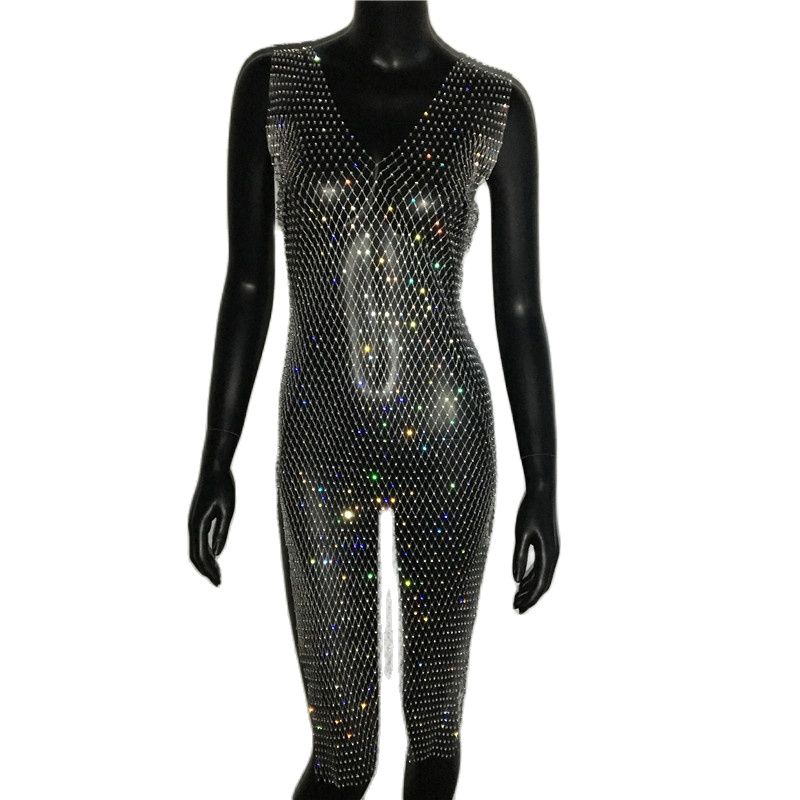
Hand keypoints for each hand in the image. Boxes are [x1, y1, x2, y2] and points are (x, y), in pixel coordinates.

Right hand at [188, 464, 234, 585]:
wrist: (214, 468)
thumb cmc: (223, 486)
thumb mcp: (228, 510)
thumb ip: (222, 531)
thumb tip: (217, 554)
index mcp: (197, 524)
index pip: (201, 554)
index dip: (209, 570)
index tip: (218, 581)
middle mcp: (192, 525)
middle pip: (195, 556)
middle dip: (206, 570)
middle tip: (218, 582)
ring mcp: (193, 522)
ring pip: (195, 549)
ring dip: (205, 563)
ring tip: (217, 574)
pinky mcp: (197, 519)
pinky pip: (198, 540)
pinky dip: (205, 552)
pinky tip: (215, 557)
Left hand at [512, 485, 558, 612]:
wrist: (542, 491)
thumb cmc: (530, 510)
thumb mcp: (521, 534)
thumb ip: (519, 557)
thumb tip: (516, 580)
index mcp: (549, 554)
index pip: (540, 584)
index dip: (530, 599)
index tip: (519, 610)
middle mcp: (554, 555)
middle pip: (543, 584)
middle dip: (530, 598)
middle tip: (516, 609)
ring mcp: (552, 550)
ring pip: (543, 576)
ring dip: (530, 588)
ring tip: (516, 599)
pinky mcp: (548, 545)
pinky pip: (541, 567)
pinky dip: (532, 577)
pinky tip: (521, 582)